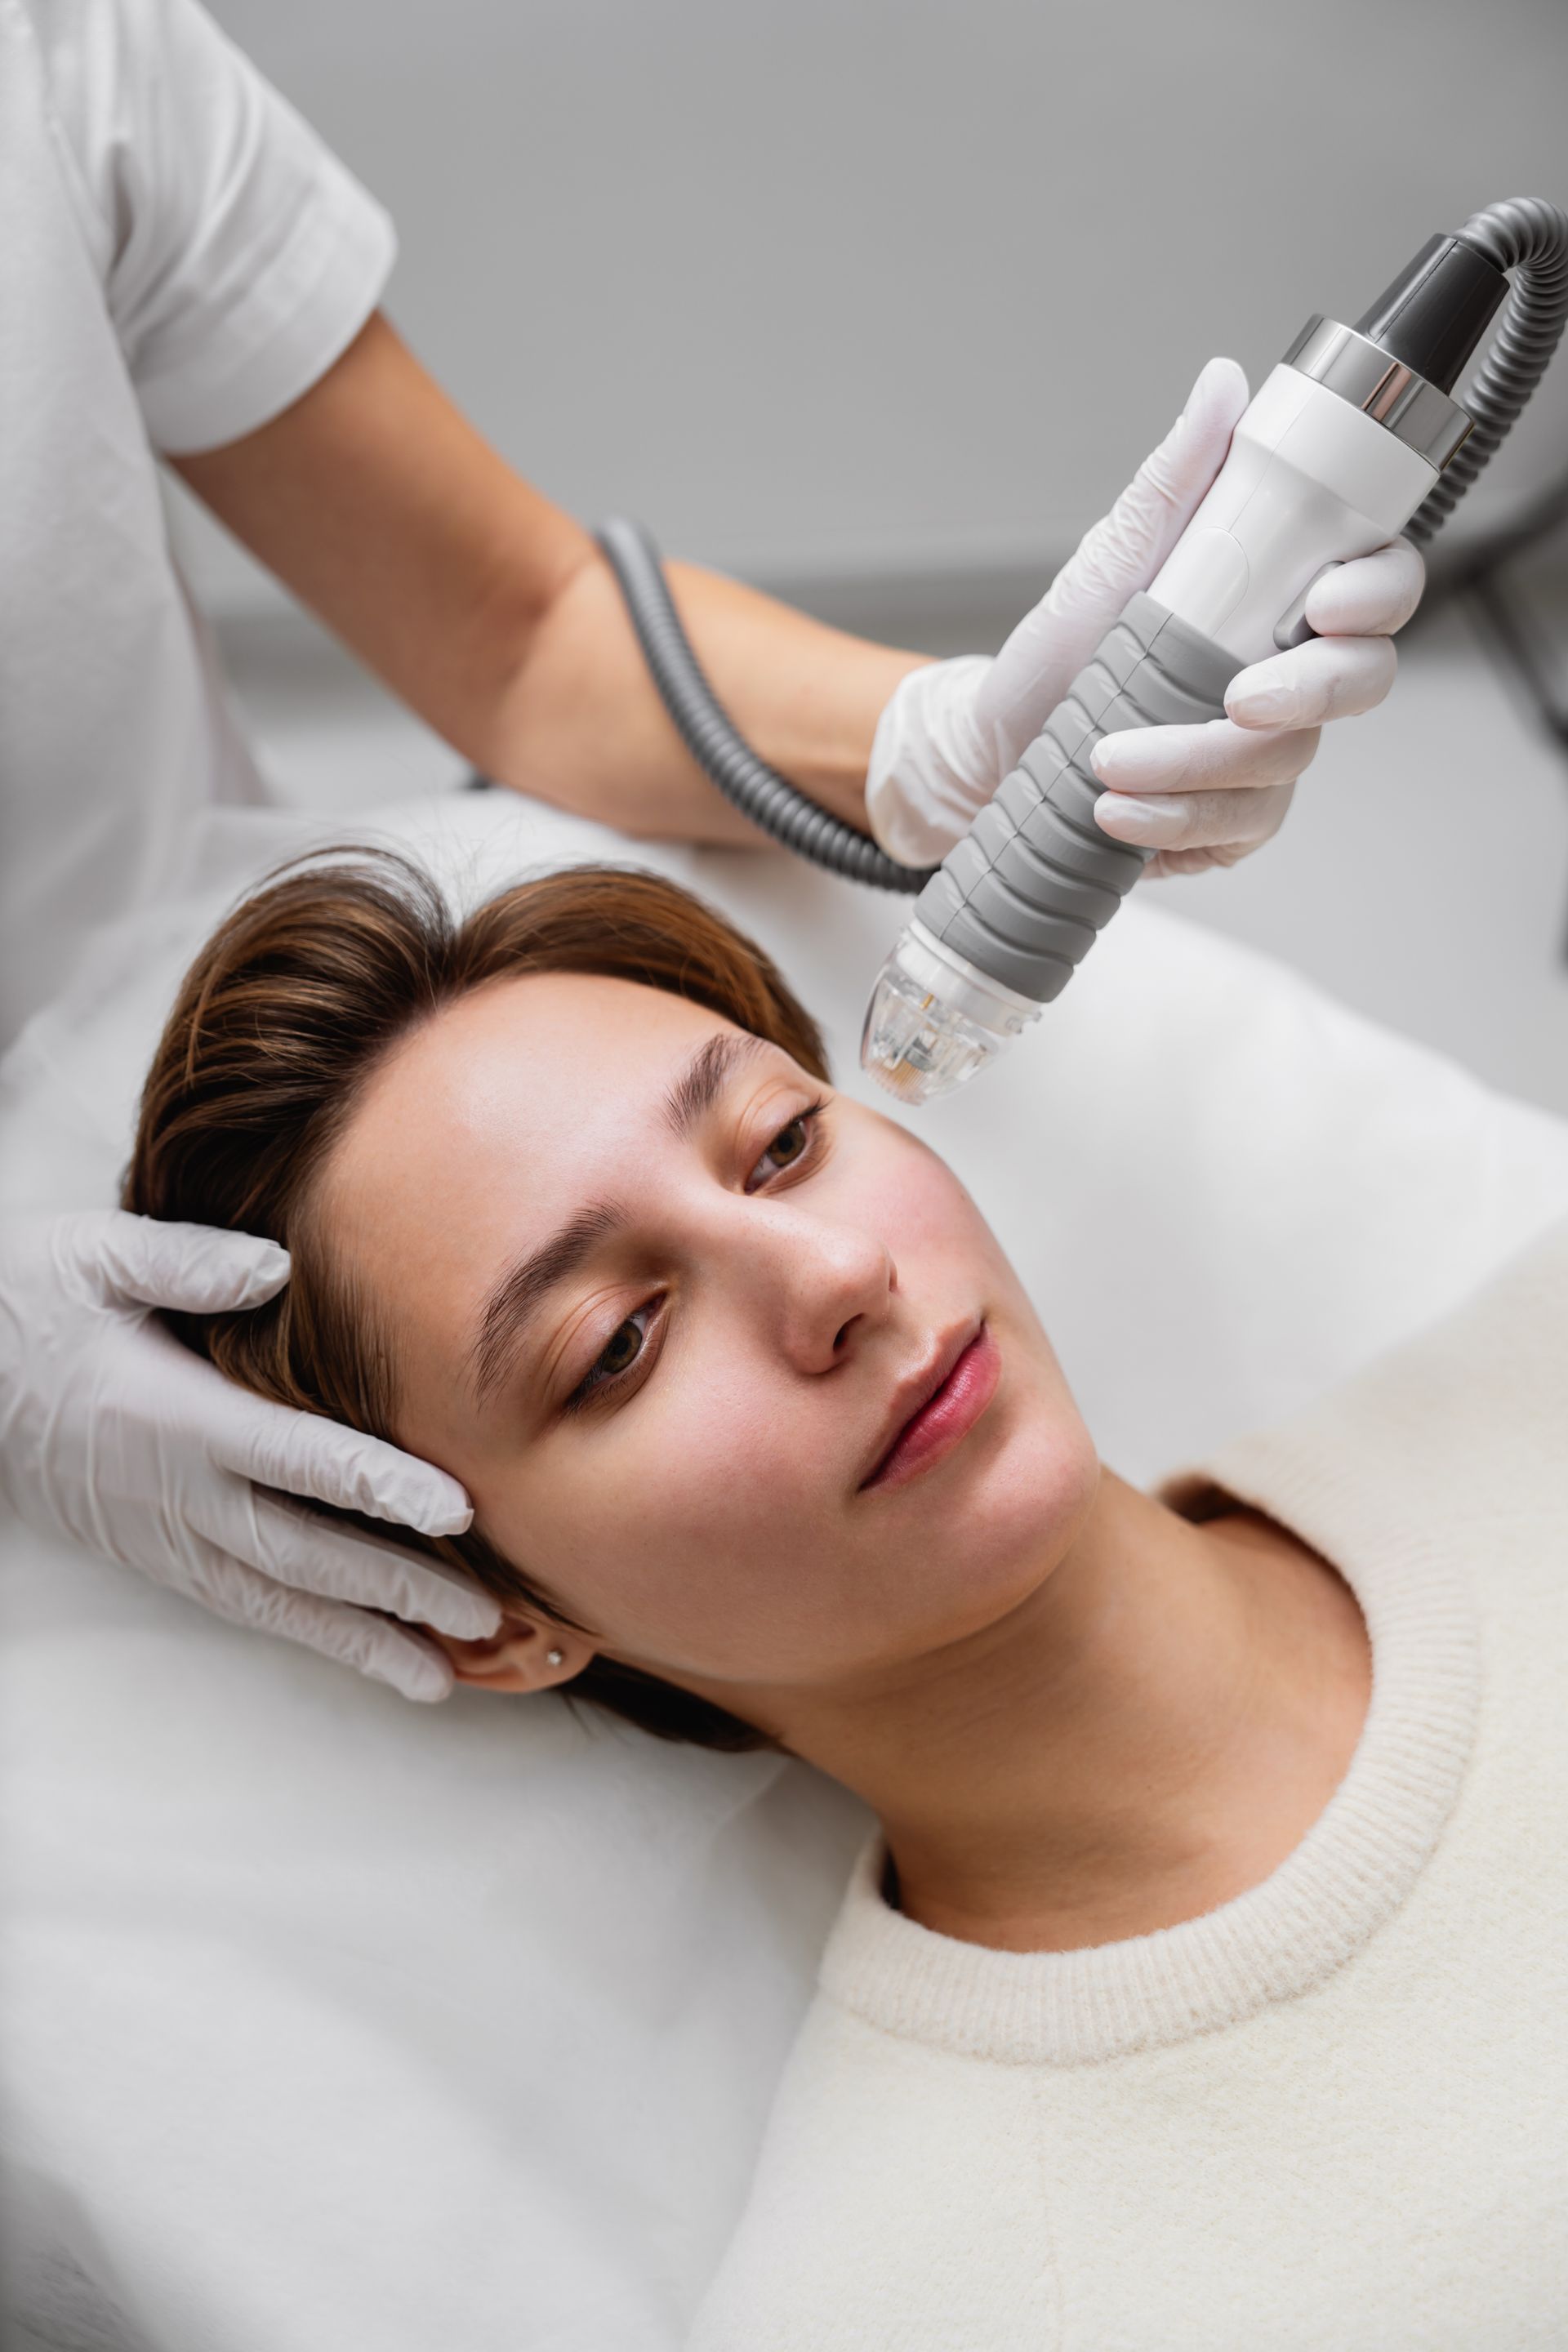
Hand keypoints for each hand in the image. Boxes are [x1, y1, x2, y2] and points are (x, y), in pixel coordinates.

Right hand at [0, 1211, 498, 1700]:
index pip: (293, 1456)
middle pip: (302, 1549)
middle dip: (395, 1586)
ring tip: (444, 1674)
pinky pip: (251, 1606)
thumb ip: (186, 1260)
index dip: (375, 1483)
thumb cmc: (31, 1305)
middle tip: (484, 1616)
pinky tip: (379, 1658)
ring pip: (279, 1599)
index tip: (452, 1508)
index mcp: (174, 1414)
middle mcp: (177, 1491)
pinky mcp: (163, 1558)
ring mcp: (169, 1535)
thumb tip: (277, 1267)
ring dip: (363, 1638)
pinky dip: (316, 1637)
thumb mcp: (94, 1259)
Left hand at [864, 357, 1424, 874]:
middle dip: (1307, 693)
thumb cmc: (1057, 657)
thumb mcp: (1108, 559)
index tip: (1325, 602)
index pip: (1378, 586)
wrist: (992, 750)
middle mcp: (1287, 675)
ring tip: (1107, 760)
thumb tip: (1223, 386)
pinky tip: (1118, 812)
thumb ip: (1172, 482)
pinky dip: (1174, 822)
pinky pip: (1237, 829)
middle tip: (1237, 698)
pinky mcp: (1229, 822)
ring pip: (1285, 766)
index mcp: (1277, 601)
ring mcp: (1264, 755)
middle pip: (1361, 682)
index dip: (1376, 592)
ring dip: (1197, 766)